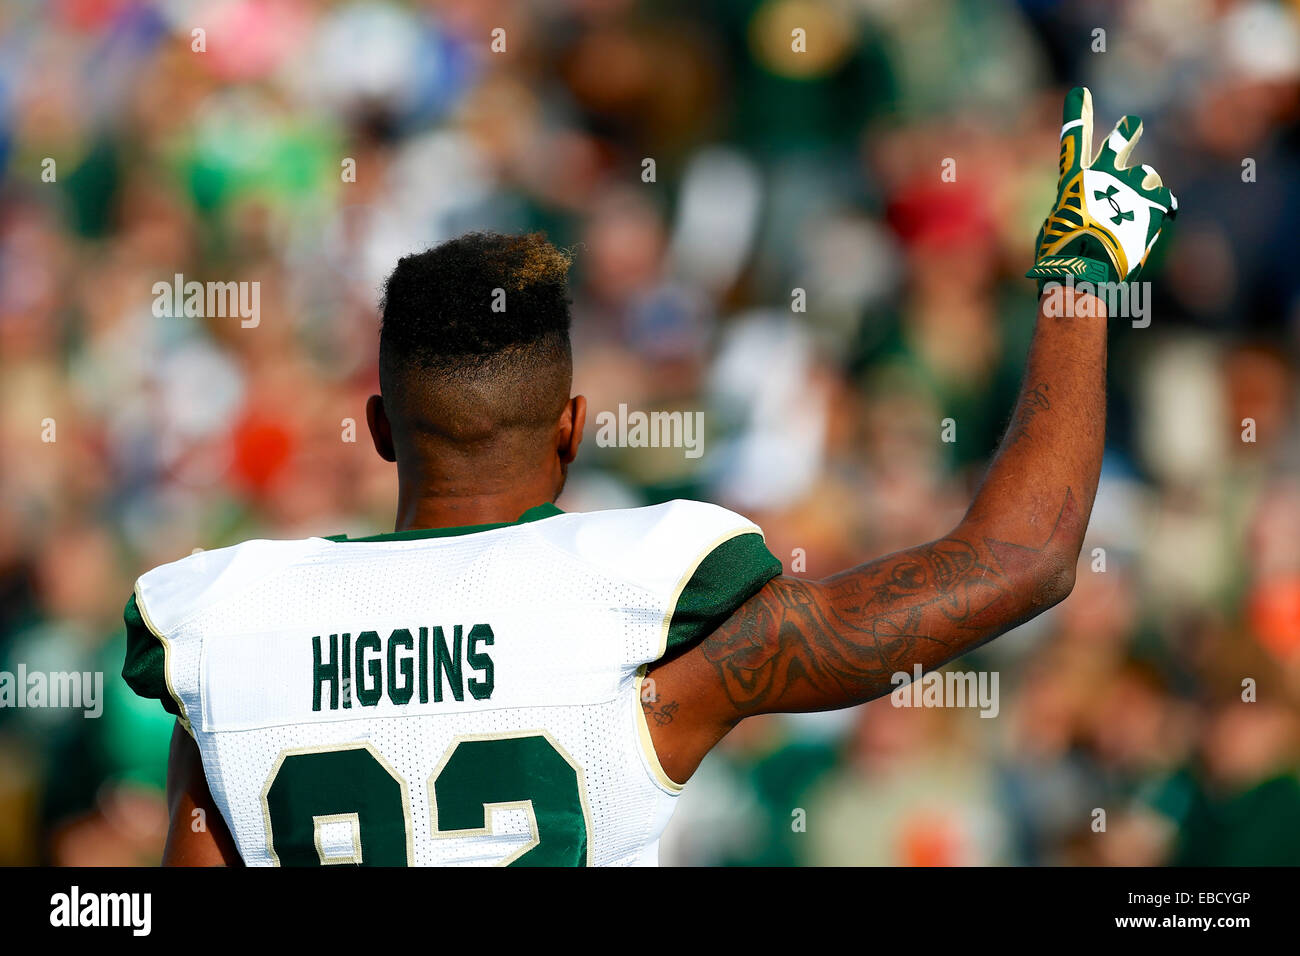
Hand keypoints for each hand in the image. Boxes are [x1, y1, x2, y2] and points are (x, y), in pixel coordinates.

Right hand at [1026, 87, 1176, 287]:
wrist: (1087, 276)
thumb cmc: (1061, 259)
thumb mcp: (1054, 230)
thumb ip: (1073, 208)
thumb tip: (1091, 206)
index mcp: (1075, 182)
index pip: (1073, 141)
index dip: (1076, 116)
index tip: (1080, 94)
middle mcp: (1106, 176)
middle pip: (1119, 142)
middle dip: (1125, 133)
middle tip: (1131, 126)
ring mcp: (1134, 188)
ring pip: (1144, 180)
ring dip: (1139, 194)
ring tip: (1129, 222)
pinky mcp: (1156, 206)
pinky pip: (1161, 205)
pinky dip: (1153, 218)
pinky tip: (1142, 235)